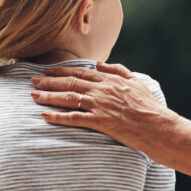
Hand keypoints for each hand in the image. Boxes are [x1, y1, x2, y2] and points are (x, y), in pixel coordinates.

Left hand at [30, 62, 161, 147]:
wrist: (158, 126)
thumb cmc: (150, 107)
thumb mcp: (137, 83)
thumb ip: (118, 71)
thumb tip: (100, 64)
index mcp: (110, 80)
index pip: (80, 72)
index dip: (61, 71)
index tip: (47, 71)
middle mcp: (102, 90)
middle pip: (69, 82)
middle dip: (48, 81)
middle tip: (32, 81)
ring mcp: (100, 105)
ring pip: (68, 98)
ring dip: (48, 96)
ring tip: (33, 96)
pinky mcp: (100, 121)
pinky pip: (74, 118)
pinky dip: (57, 116)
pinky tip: (44, 115)